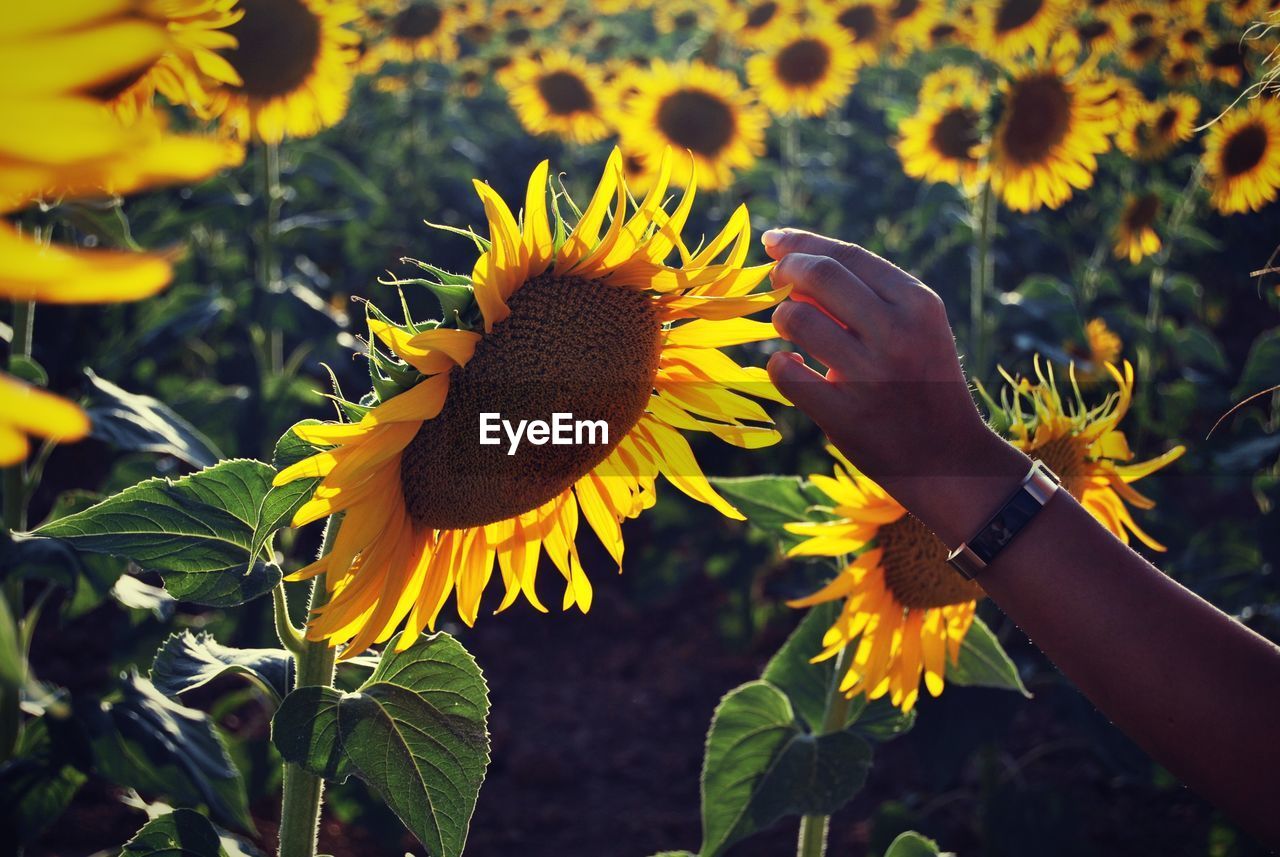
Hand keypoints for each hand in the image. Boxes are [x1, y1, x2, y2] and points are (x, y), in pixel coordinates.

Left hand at [763, 228, 1027, 544]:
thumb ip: (865, 297)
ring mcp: (871, 375)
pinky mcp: (845, 414)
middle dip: (785, 270)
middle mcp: (897, 333)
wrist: (949, 459)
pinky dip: (777, 365)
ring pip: (795, 319)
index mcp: (918, 304)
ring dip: (780, 319)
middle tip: (774, 282)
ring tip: (789, 331)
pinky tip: (789, 367)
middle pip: (819, 275)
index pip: (848, 256)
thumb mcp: (916, 330)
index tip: (774, 241)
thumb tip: (794, 266)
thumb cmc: (922, 384)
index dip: (803, 242)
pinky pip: (785, 373)